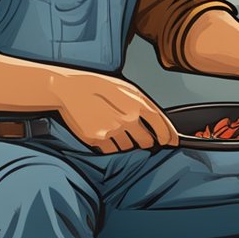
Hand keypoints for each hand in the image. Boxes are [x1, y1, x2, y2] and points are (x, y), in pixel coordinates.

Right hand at [47, 72, 177, 152]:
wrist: (69, 90)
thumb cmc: (97, 86)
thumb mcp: (124, 88)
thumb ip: (142, 104)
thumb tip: (157, 121)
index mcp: (137, 102)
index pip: (161, 124)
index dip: (168, 136)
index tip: (169, 142)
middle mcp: (128, 118)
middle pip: (146, 141)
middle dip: (146, 141)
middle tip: (139, 136)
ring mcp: (113, 130)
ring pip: (129, 148)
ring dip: (126, 143)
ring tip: (114, 128)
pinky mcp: (98, 139)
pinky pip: (112, 150)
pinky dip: (111, 146)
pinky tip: (104, 132)